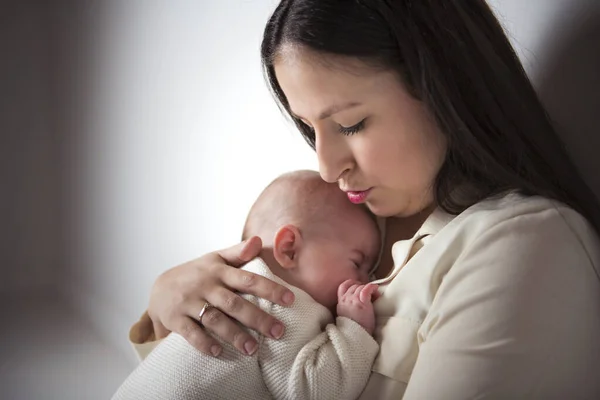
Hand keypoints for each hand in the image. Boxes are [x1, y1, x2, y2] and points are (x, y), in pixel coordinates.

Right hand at [148, 236, 294, 356]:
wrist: (159, 288)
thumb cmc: (196, 274)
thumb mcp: (214, 259)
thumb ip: (238, 252)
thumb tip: (258, 240)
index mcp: (218, 271)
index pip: (247, 279)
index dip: (269, 288)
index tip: (290, 299)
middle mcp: (205, 285)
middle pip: (234, 303)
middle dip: (258, 318)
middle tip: (279, 331)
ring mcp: (189, 302)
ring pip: (214, 319)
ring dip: (234, 335)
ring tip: (252, 350)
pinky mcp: (175, 318)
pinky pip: (190, 332)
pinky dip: (204, 343)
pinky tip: (219, 352)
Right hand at [336, 279, 378, 334]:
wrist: (356, 337)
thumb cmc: (355, 329)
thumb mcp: (347, 316)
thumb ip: (349, 306)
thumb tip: (359, 300)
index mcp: (340, 303)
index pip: (343, 286)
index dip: (352, 284)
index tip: (359, 286)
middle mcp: (345, 300)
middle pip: (353, 286)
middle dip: (362, 287)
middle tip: (370, 293)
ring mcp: (352, 300)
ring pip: (360, 287)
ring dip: (368, 289)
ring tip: (374, 295)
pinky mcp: (361, 302)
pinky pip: (366, 288)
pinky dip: (372, 287)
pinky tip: (376, 289)